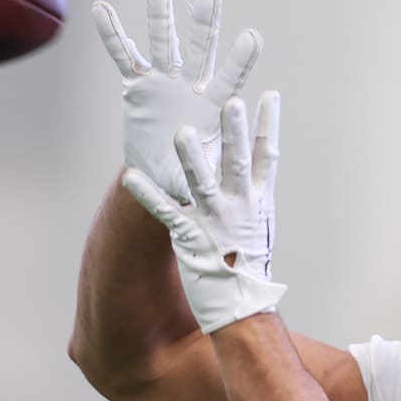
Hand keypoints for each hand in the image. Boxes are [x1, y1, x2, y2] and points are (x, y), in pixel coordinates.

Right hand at [93, 0, 261, 203]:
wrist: (164, 172)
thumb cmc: (191, 174)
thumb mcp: (196, 177)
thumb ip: (196, 173)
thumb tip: (198, 185)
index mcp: (214, 106)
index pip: (230, 79)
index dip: (239, 61)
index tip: (252, 37)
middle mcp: (192, 86)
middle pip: (199, 50)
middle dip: (204, 24)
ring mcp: (164, 81)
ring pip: (162, 43)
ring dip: (160, 16)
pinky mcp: (137, 85)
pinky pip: (123, 55)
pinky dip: (112, 33)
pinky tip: (101, 8)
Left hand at [122, 93, 283, 333]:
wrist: (243, 304)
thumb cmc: (248, 264)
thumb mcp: (259, 223)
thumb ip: (251, 194)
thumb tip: (252, 168)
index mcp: (258, 200)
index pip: (267, 156)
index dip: (268, 125)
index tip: (269, 96)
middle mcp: (240, 206)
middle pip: (237, 163)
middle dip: (234, 133)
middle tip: (230, 102)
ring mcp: (215, 221)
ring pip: (203, 183)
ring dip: (192, 158)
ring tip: (182, 133)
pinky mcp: (190, 237)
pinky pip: (166, 211)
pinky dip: (147, 194)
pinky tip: (130, 176)